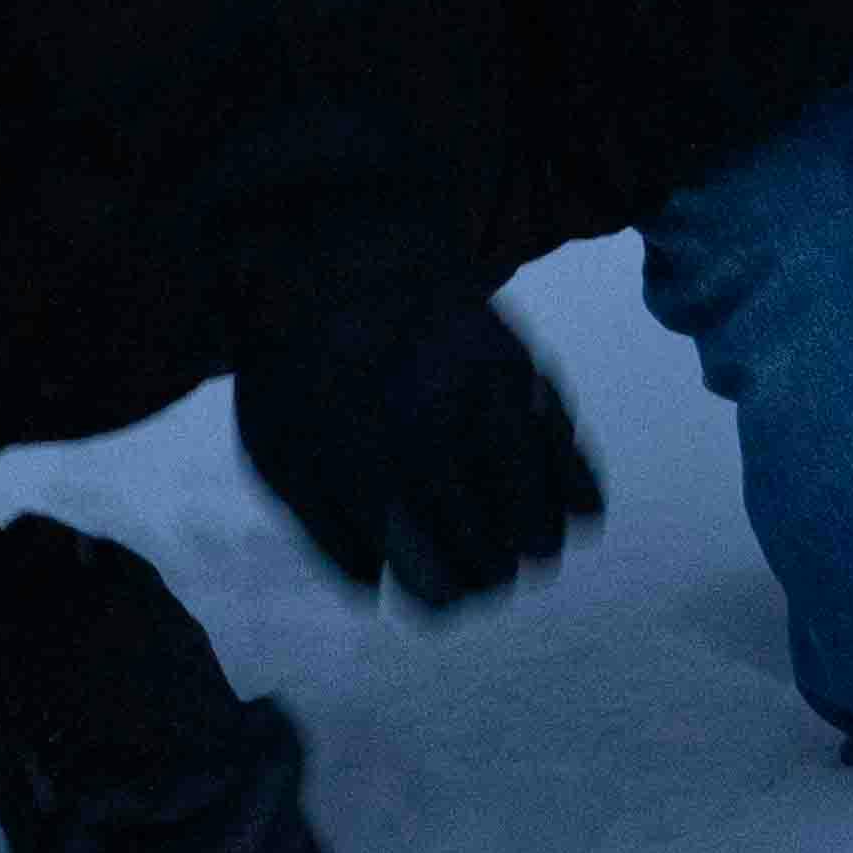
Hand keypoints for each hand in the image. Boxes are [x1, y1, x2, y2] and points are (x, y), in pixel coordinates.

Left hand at [234, 283, 604, 611]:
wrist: (345, 252)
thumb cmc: (303, 366)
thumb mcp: (277, 452)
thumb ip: (325, 532)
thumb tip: (382, 588)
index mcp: (364, 476)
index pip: (435, 588)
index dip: (445, 601)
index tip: (442, 590)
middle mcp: (430, 447)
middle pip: (490, 568)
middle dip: (485, 578)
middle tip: (481, 570)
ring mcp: (484, 408)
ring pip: (537, 530)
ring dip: (531, 549)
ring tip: (520, 544)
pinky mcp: (526, 376)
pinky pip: (575, 466)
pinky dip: (574, 498)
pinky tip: (565, 510)